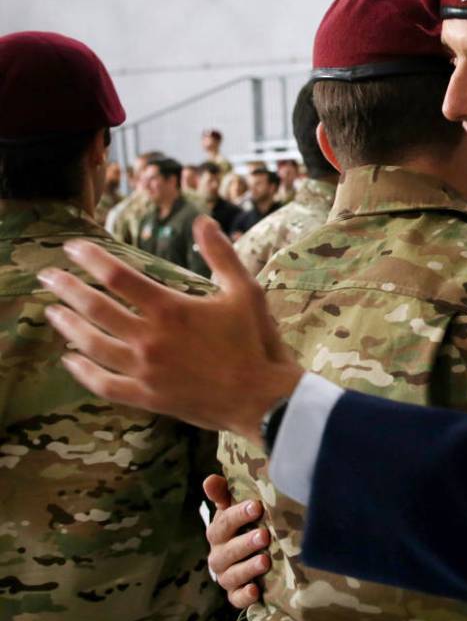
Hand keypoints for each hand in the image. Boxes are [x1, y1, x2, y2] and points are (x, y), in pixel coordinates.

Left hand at [38, 215, 303, 442]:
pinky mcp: (147, 397)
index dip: (91, 258)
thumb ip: (221, 255)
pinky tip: (70, 360)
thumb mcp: (245, 291)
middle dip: (67, 288)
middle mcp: (150, 339)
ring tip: (53, 312)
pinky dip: (82, 372)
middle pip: (95, 308)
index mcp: (171, 309)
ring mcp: (145, 370)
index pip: (118, 276)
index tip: (72, 248)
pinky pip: (104, 384)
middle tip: (49, 276)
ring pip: (92, 345)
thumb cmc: (257, 342)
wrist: (263, 398)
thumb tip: (203, 221)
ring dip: (68, 326)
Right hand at [204, 475, 269, 608]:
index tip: (257, 506)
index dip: (238, 515)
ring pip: (231, 575)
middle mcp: (219, 555)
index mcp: (218, 532)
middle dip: (245, 543)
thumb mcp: (233, 507)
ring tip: (265, 561)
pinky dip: (244, 596)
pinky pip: (236, 599)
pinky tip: (255, 591)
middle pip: (227, 551)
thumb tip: (210, 480)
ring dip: (248, 568)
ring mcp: (226, 576)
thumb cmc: (242, 525)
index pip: (224, 523)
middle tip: (265, 535)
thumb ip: (223, 494)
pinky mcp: (235, 594)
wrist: (247, 555)